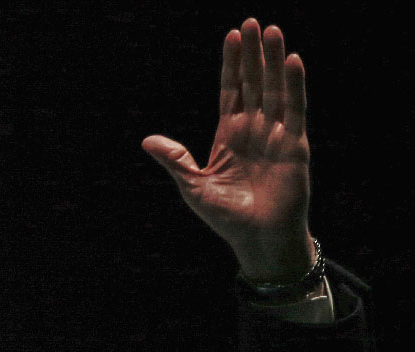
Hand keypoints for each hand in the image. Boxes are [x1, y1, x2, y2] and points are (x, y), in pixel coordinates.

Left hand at [142, 18, 314, 280]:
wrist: (257, 239)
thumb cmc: (226, 217)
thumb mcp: (193, 186)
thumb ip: (175, 159)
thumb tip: (146, 139)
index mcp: (229, 136)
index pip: (231, 91)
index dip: (231, 65)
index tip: (231, 36)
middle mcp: (254, 130)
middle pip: (254, 83)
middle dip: (253, 53)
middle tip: (253, 21)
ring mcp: (276, 135)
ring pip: (275, 89)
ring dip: (273, 60)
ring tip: (272, 31)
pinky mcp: (295, 145)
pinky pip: (294, 109)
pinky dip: (293, 85)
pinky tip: (291, 60)